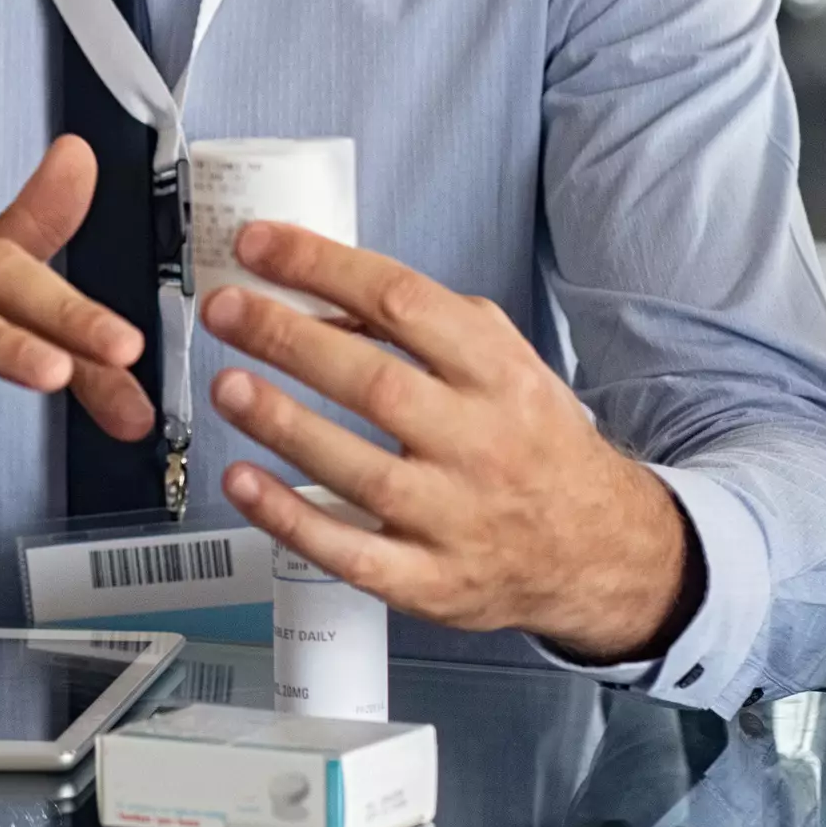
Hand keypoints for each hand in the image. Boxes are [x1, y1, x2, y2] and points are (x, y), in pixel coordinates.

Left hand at [201, 224, 697, 662]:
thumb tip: (322, 302)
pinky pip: (351, 552)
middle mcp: (480, 442)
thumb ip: (426, 327)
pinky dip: (290, 518)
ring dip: (281, 422)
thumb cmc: (534, 443)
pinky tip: (242, 482)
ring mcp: (455, 517)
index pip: (402, 302)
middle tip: (226, 310)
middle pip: (373, 382)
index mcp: (497, 374)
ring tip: (227, 385)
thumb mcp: (504, 362)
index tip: (259, 246)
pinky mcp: (431, 580)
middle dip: (286, 339)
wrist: (599, 548)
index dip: (322, 268)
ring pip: (358, 468)